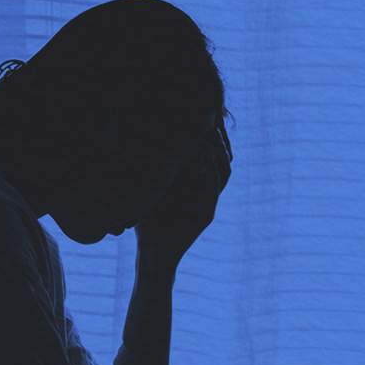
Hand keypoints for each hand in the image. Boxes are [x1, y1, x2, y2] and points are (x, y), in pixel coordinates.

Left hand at [134, 115, 232, 262]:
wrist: (151, 253)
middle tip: (214, 116)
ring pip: (223, 171)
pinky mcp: (206, 215)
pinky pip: (213, 188)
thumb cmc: (146, 220)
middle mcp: (206, 190)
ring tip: (212, 133)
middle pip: (222, 157)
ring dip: (219, 151)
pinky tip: (205, 157)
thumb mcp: (150, 186)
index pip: (210, 151)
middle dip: (219, 137)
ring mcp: (208, 203)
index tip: (205, 112)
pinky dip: (211, 171)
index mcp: (196, 182)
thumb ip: (154, 166)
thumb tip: (142, 137)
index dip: (211, 132)